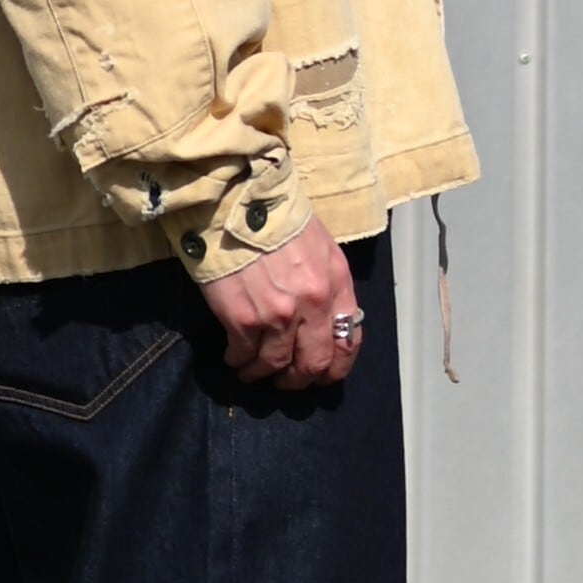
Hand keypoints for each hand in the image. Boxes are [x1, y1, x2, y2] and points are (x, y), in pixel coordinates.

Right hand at [199, 215, 359, 390]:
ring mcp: (277, 316)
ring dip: (262, 374)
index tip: (322, 373)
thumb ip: (327, 285)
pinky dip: (238, 362)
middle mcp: (312, 305)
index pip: (348, 342)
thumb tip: (323, 321)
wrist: (237, 201)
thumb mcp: (320, 246)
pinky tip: (234, 357)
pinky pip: (243, 355)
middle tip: (286, 382)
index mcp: (336, 284)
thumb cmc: (278, 218)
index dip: (335, 367)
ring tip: (252, 371)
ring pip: (275, 366)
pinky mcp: (242, 319)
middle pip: (313, 365)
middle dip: (299, 380)